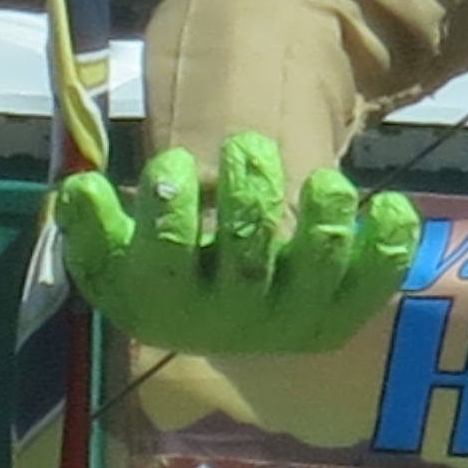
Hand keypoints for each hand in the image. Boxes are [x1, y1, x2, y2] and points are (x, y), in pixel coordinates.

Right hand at [55, 130, 419, 355]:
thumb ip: (95, 220)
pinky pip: (375, 281)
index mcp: (161, 303)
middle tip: (251, 146)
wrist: (222, 307)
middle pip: (246, 262)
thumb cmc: (168, 257)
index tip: (175, 163)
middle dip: (251, 197)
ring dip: (325, 219)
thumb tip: (78, 194)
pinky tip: (390, 207)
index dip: (169, 214)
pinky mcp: (340, 312)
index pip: (162, 264)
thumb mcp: (117, 243)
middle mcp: (228, 322)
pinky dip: (389, 246)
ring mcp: (290, 318)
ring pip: (316, 269)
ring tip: (324, 181)